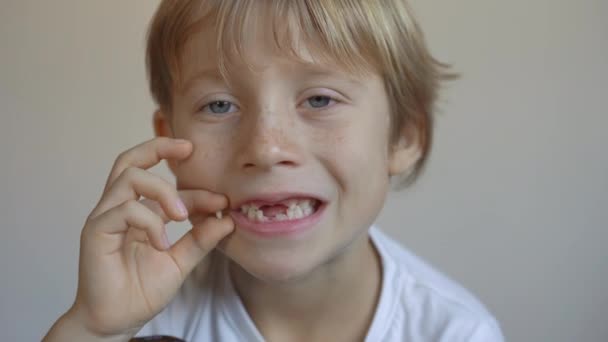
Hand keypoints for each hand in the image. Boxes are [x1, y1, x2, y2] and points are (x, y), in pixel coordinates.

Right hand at [65, 137, 232, 338]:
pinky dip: (149, 220)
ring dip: (162, 190)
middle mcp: (119, 208)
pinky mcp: (96, 231)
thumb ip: (200, 240)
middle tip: (189, 149)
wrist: (117, 321)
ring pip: (129, 176)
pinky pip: (123, 209)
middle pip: (131, 160)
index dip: (196, 190)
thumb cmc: (142, 291)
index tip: (223, 202)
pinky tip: (162, 243)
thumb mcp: (180, 262)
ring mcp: (105, 217)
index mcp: (139, 212)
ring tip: (182, 215)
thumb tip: (229, 220)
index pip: (167, 186)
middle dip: (159, 146)